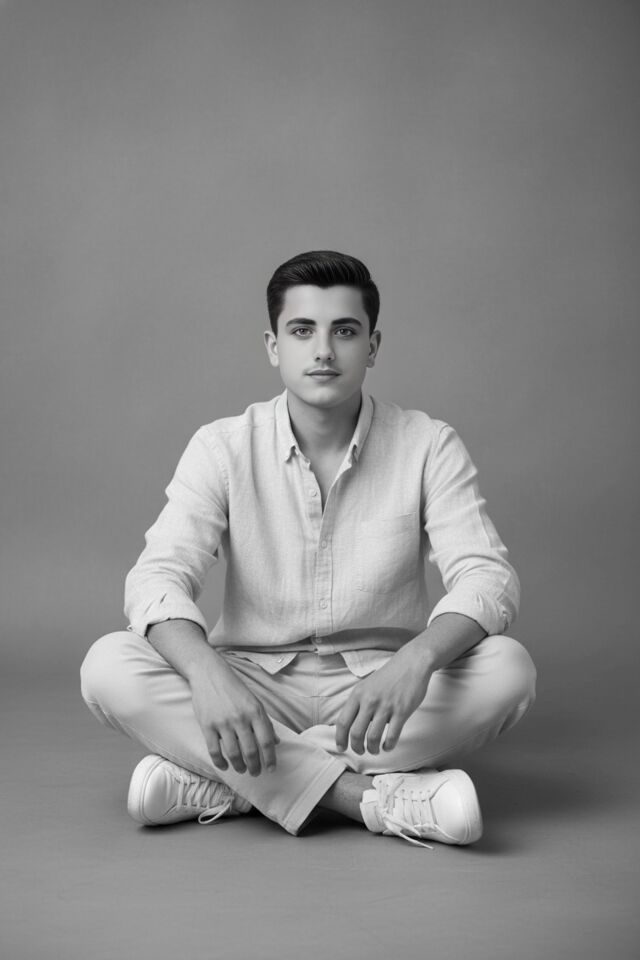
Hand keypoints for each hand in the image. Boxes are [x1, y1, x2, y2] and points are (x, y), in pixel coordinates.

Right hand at [189, 655, 279, 776]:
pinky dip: (220, 762)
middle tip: (255, 773)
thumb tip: (276, 742)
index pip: (266, 741)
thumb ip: (265, 722)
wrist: (209, 674)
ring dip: (239, 766)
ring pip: (233, 753)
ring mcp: (223, 722)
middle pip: (250, 750)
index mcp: (255, 711)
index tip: (271, 769)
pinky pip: (214, 750)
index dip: (270, 758)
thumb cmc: (234, 689)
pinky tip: (225, 766)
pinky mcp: (207, 725)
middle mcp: (241, 718)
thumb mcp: (254, 702)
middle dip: (255, 766)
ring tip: (242, 770)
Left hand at [335, 644, 432, 754]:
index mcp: (358, 694)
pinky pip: (392, 736)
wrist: (411, 663)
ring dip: (372, 749)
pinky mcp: (402, 711)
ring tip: (375, 750)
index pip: (343, 721)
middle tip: (361, 751)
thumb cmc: (389, 675)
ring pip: (373, 737)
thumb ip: (358, 702)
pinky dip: (388, 746)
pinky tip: (388, 746)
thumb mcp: (367, 684)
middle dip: (356, 748)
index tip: (341, 747)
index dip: (340, 738)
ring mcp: (386, 706)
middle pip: (356, 733)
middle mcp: (369, 701)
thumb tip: (349, 723)